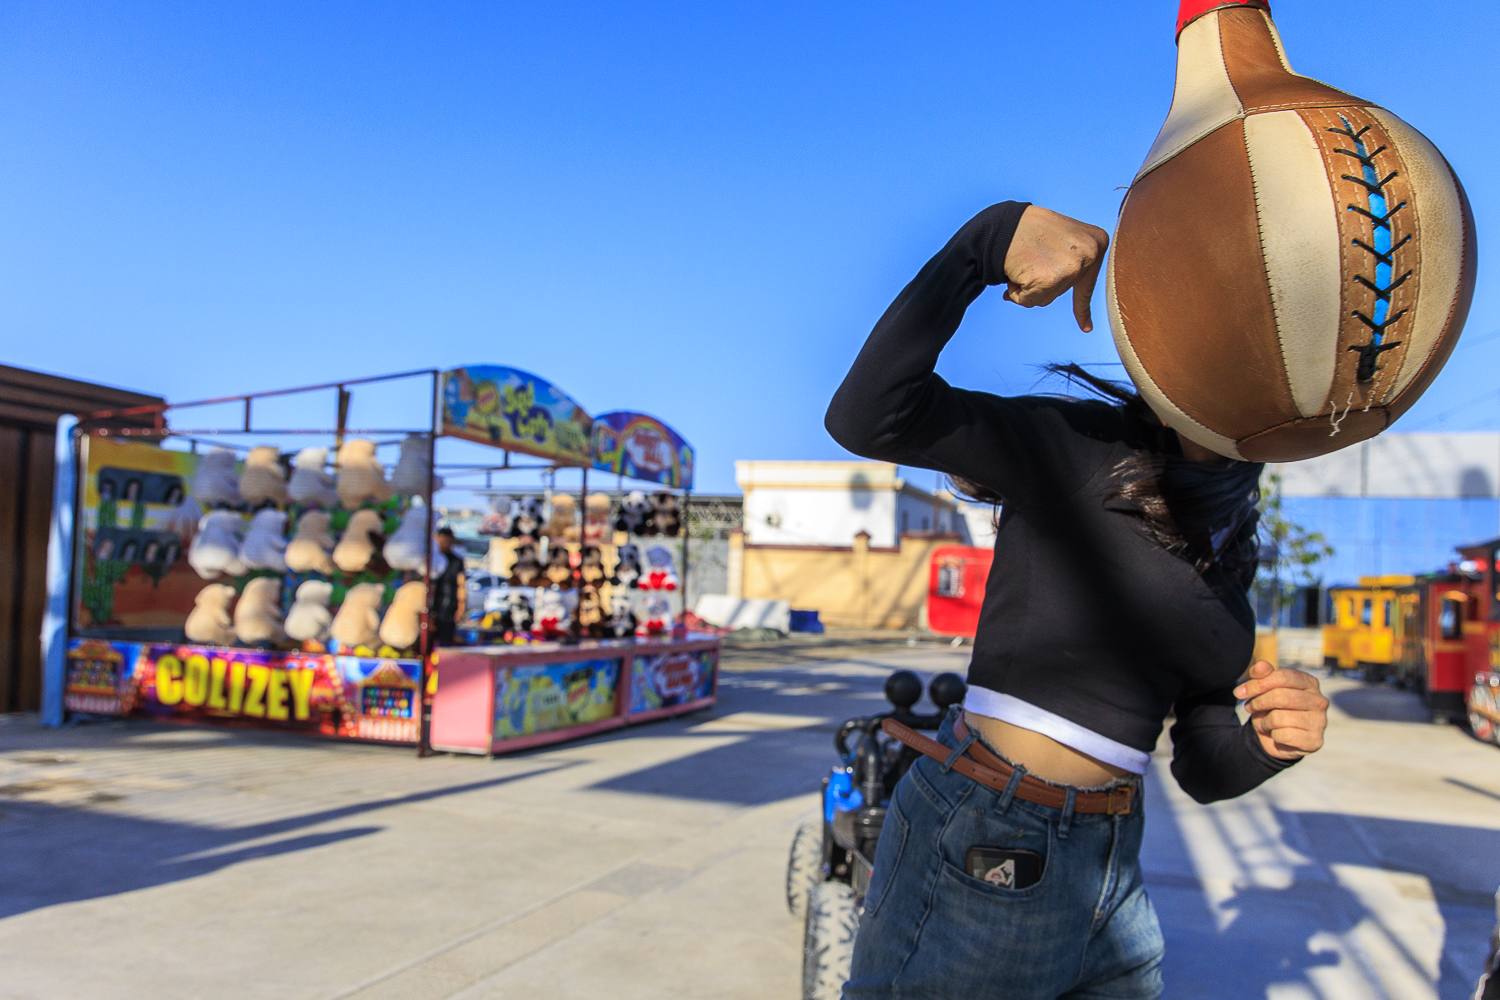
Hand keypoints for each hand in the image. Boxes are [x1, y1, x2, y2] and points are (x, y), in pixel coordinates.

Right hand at [1001, 206, 1110, 332]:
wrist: (1002, 223)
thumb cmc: (1029, 230)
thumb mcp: (1064, 239)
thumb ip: (1072, 261)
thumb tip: (1062, 301)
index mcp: (1097, 241)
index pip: (1087, 284)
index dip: (1082, 309)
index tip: (1086, 329)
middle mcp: (1090, 254)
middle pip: (1062, 291)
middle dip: (1041, 283)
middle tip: (1030, 258)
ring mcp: (1071, 267)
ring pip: (1046, 298)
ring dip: (1028, 288)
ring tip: (1022, 264)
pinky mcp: (1049, 279)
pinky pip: (1030, 300)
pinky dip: (1017, 292)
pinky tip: (1014, 272)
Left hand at [1233, 661, 1328, 760]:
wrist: (1279, 738)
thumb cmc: (1273, 708)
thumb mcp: (1264, 689)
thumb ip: (1263, 675)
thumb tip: (1260, 666)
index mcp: (1310, 682)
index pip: (1281, 677)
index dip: (1256, 684)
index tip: (1240, 693)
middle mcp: (1319, 700)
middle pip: (1280, 696)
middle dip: (1258, 703)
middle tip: (1249, 708)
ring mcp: (1320, 722)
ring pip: (1280, 718)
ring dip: (1264, 721)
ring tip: (1264, 723)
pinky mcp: (1315, 740)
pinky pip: (1284, 735)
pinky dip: (1273, 735)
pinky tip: (1275, 734)